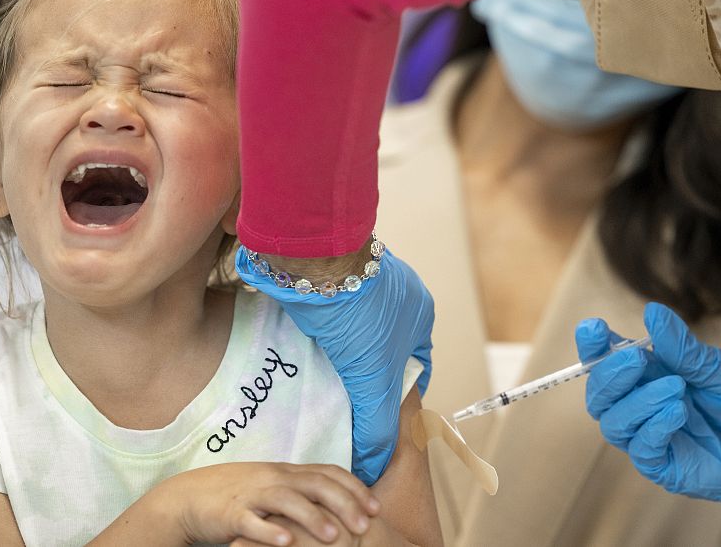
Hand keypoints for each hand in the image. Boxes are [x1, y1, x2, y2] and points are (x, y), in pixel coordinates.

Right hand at [153, 462, 379, 545]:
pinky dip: (269, 531)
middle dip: (343, 503)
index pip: (328, 472)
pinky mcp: (231, 513)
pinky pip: (251, 521)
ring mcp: (251, 494)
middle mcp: (273, 478)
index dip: (354, 488)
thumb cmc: (236, 494)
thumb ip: (300, 489)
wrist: (189, 497)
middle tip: (365, 526)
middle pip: (314, 484)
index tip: (376, 508)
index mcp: (286, 471)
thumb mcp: (272, 485)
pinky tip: (286, 543)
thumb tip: (336, 500)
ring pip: (287, 500)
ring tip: (334, 538)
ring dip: (313, 517)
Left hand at [236, 247, 434, 484]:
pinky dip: (315, 338)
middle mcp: (393, 294)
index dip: (398, 394)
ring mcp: (358, 283)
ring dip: (336, 358)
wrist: (310, 256)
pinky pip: (324, 317)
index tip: (380, 416)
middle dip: (364, 377)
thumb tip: (372, 464)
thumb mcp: (374, 379)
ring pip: (350, 334)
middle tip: (345, 405)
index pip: (415, 365)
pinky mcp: (325, 279)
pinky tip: (301, 357)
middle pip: (380, 351)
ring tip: (319, 386)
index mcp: (419, 311)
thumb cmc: (356, 309)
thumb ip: (377, 426)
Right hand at [575, 302, 720, 512]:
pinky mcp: (669, 469)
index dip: (593, 347)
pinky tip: (677, 412)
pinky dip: (652, 429)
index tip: (594, 329)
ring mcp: (654, 439)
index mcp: (650, 378)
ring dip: (637, 402)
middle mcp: (644, 408)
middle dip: (609, 375)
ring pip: (614, 424)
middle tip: (636, 359)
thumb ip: (683, 348)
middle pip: (599, 396)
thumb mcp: (720, 367)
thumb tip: (652, 313)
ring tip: (676, 388)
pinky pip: (643, 451)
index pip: (606, 363)